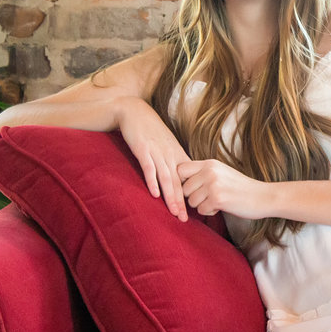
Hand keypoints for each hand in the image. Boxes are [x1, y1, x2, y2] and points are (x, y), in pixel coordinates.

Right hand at [114, 97, 191, 219]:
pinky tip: (154, 194)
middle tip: (185, 219)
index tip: (196, 211)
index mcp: (177, 155)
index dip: (191, 196)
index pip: (187, 180)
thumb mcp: (167, 145)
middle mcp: (170, 155)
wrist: (135, 112)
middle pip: (178, 183)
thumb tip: (179, 180)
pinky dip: (152, 181)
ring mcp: (157, 152)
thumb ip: (173, 162)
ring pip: (166, 178)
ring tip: (174, 212)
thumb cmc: (151, 131)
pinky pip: (149, 168)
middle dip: (182, 202)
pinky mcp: (143, 149)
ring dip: (171, 197)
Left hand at [177, 159, 268, 219]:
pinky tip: (221, 207)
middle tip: (207, 198)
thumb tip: (180, 182)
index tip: (191, 188)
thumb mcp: (221, 172)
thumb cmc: (241, 187)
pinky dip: (209, 212)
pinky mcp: (217, 199)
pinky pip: (201, 210)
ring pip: (191, 201)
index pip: (180, 169)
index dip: (181, 181)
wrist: (262, 196)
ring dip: (201, 205)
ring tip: (216, 202)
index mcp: (209, 163)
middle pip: (183, 188)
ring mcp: (213, 185)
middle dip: (192, 197)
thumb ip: (203, 173)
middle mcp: (209, 171)